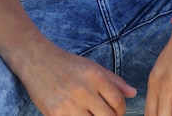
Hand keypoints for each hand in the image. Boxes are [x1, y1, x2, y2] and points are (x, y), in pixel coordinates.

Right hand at [19, 39, 136, 115]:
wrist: (38, 60)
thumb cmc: (67, 64)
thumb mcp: (92, 66)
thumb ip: (113, 80)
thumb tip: (133, 93)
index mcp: (95, 76)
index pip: (118, 101)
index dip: (122, 110)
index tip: (117, 111)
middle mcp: (84, 90)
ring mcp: (70, 104)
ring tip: (93, 115)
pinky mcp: (56, 114)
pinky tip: (80, 115)